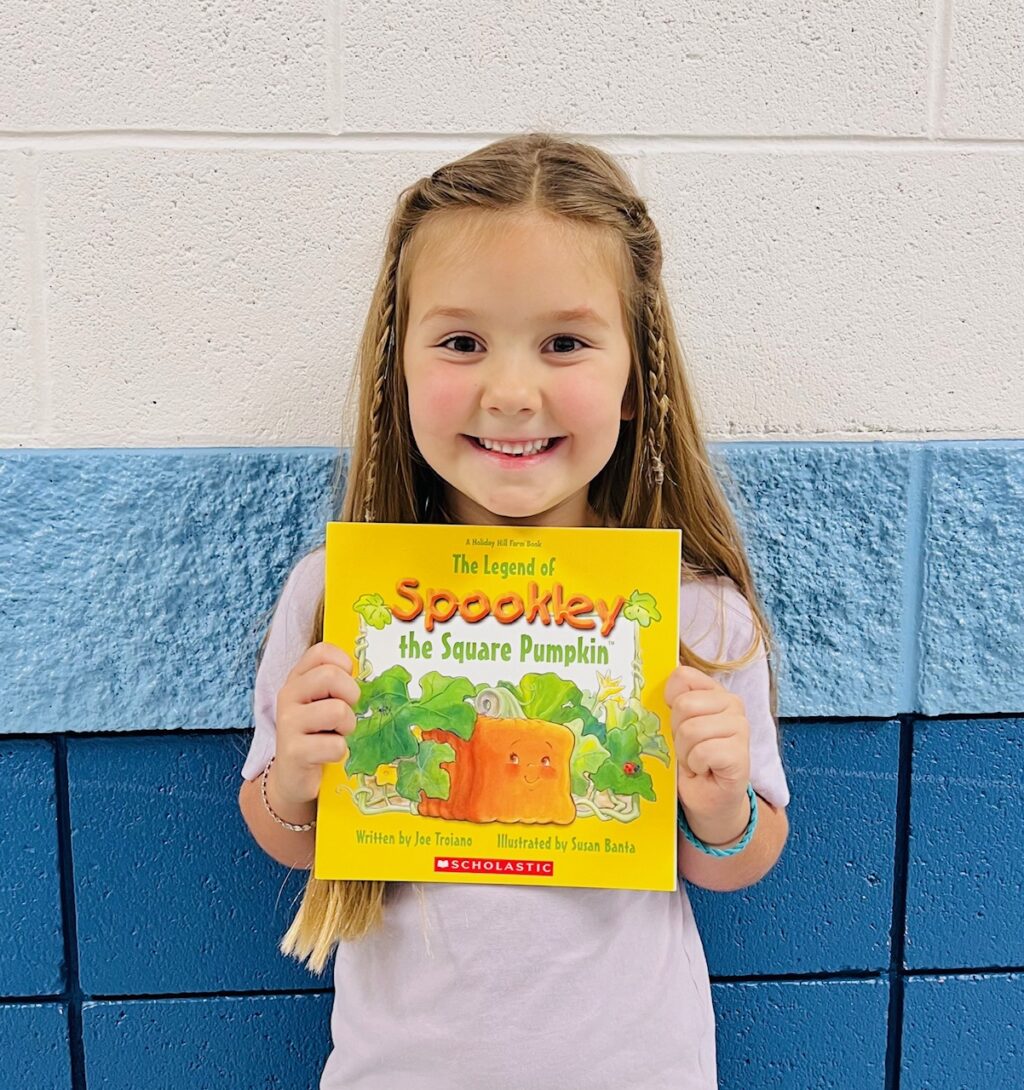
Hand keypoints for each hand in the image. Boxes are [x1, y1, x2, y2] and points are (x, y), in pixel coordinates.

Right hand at [271, 641, 360, 807]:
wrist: (292, 777)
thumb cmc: (317, 734)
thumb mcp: (323, 702)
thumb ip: (338, 684)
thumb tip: (374, 672)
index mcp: (297, 678)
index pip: (321, 651)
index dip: (343, 664)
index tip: (346, 684)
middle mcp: (288, 695)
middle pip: (331, 675)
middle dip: (350, 695)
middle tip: (344, 714)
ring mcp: (288, 723)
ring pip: (338, 711)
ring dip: (347, 727)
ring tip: (336, 735)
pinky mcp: (293, 751)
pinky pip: (336, 745)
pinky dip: (339, 752)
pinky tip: (326, 755)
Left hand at [664, 664, 750, 841]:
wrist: (709, 800)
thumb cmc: (689, 760)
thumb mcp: (674, 726)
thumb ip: (669, 703)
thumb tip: (650, 681)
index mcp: (713, 691)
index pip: (683, 676)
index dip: (670, 702)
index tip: (677, 724)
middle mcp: (732, 703)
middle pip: (684, 704)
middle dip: (677, 733)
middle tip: (687, 749)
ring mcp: (741, 727)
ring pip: (691, 729)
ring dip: (685, 752)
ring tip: (696, 761)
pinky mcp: (741, 753)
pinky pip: (703, 751)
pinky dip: (696, 765)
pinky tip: (706, 770)